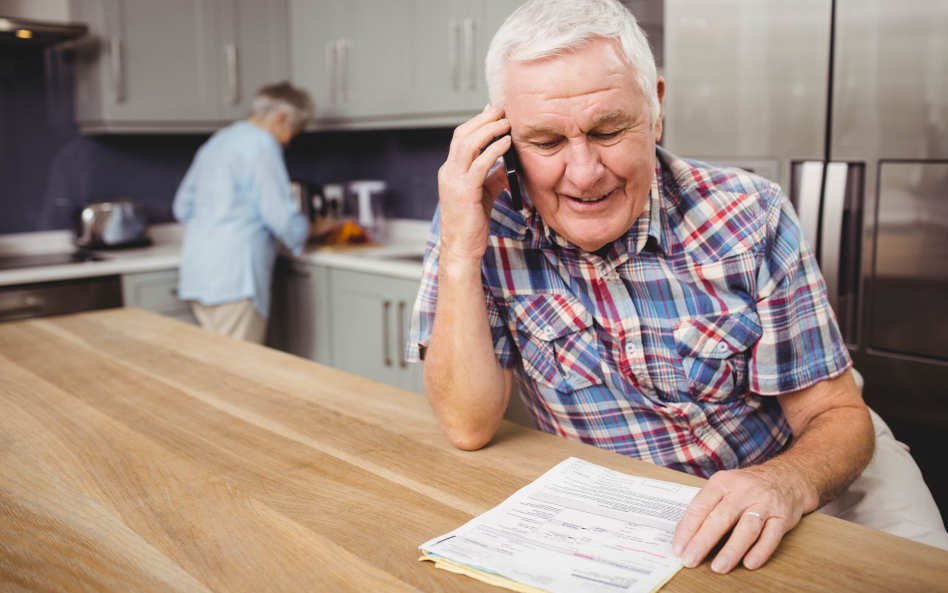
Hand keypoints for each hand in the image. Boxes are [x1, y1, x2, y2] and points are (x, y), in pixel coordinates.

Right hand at [437, 105, 511, 265]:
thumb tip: (508, 164)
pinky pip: (480, 164)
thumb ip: (493, 177)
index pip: (460, 138)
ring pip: (468, 144)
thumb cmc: (470, 225)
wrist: (461, 249)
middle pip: (462, 135)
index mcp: (450, 171)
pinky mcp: (465, 191)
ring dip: (489, 130)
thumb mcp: (483, 195)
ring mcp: (454, 181)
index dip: (477, 122)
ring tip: (506, 123)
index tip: (493, 112)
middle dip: (483, 119)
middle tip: (502, 110)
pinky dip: (494, 150)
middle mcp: (448, 172)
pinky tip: (507, 144)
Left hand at [672, 465, 809, 573]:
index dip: (688, 528)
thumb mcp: (723, 487)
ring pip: (746, 528)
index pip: (701, 506)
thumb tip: (684, 534)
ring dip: (732, 549)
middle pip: (721, 518)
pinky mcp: (782, 516)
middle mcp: (743, 491)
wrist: (785, 477)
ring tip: (718, 567)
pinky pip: (771, 536)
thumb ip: (706, 507)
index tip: (679, 548)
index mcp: (722, 483)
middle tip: (691, 560)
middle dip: (703, 541)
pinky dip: (760, 550)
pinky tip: (750, 563)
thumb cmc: (746, 487)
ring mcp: (764, 503)